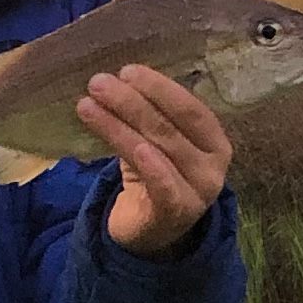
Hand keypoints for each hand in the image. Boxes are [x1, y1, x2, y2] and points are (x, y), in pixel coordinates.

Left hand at [83, 65, 233, 255]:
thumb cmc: (157, 176)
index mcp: (214, 141)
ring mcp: (197, 193)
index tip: (126, 71)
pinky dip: (149, 164)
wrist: (152, 231)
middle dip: (130, 101)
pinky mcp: (176, 214)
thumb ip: (148, 115)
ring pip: (156, 150)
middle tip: (98, 83)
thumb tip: (114, 79)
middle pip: (169, 126)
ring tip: (87, 105)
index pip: (190, 108)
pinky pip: (164, 185)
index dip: (159, 88)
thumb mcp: (157, 142)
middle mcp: (213, 167)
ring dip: (119, 124)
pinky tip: (131, 146)